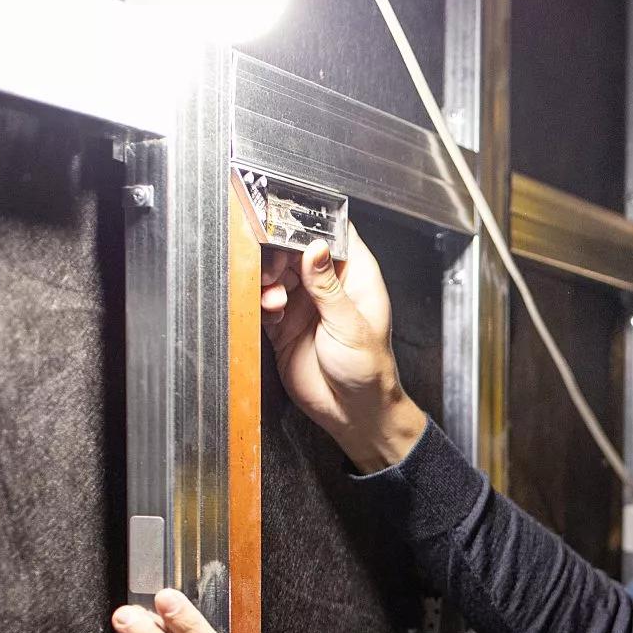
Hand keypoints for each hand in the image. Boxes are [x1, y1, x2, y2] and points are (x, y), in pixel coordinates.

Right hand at [261, 225, 426, 472]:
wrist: (354, 413)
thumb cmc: (369, 372)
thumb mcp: (351, 326)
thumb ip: (328, 287)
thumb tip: (315, 248)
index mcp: (356, 278)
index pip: (335, 234)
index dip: (313, 222)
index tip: (289, 219)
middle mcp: (329, 286)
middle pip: (296, 248)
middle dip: (279, 250)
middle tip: (272, 263)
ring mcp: (305, 304)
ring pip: (277, 272)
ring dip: (268, 276)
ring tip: (274, 293)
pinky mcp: (285, 325)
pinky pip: (266, 301)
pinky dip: (263, 300)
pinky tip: (271, 308)